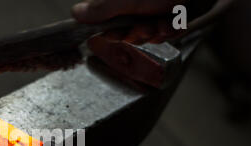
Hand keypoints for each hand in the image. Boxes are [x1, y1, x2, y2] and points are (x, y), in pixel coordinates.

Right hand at [71, 0, 185, 44]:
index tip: (116, 32)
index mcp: (119, 1)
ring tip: (165, 21)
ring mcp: (154, 11)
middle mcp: (135, 5)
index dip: (112, 32)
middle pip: (127, 33)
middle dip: (137, 34)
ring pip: (147, 36)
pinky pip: (165, 34)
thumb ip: (101, 8)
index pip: (105, 24)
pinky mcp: (172, 16)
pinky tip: (175, 20)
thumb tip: (74, 14)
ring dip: (156, 33)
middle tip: (146, 25)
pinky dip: (171, 30)